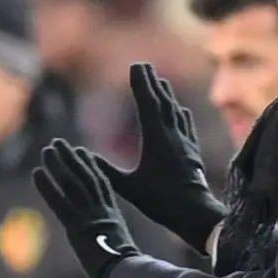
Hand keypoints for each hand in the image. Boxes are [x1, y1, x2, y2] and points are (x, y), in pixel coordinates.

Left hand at [32, 140, 140, 277]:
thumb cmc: (129, 276)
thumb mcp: (123, 260)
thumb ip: (116, 254)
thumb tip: (116, 265)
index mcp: (113, 219)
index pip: (101, 186)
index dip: (91, 167)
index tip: (82, 152)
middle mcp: (102, 213)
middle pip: (85, 178)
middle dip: (72, 159)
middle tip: (58, 143)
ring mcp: (89, 218)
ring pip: (73, 185)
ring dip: (58, 165)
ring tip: (47, 149)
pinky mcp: (77, 227)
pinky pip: (60, 203)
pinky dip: (47, 187)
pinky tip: (36, 173)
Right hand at [99, 63, 227, 254]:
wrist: (194, 211)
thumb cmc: (160, 200)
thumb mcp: (127, 186)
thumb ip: (105, 170)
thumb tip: (83, 156)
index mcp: (156, 138)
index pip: (147, 103)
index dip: (141, 84)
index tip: (135, 67)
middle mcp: (172, 134)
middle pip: (162, 101)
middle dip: (152, 82)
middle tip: (144, 65)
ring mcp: (184, 142)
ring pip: (174, 111)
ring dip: (166, 95)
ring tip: (161, 82)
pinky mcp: (192, 151)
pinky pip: (185, 125)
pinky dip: (179, 114)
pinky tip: (180, 110)